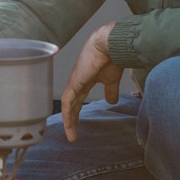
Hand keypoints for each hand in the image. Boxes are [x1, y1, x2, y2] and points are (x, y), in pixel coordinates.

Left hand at [60, 22, 123, 142]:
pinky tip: (68, 123)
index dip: (77, 113)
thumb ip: (110, 91)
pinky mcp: (75, 82)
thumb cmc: (112, 57)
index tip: (77, 126)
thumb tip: (112, 102)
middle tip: (73, 135)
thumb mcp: (111, 79)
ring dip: (69, 121)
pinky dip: (68, 113)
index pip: (77, 100)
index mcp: (85, 81)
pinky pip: (68, 101)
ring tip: (71, 135)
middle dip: (72, 120)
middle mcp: (78, 82)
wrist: (110, 44)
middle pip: (72, 105)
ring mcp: (75, 82)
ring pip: (69, 105)